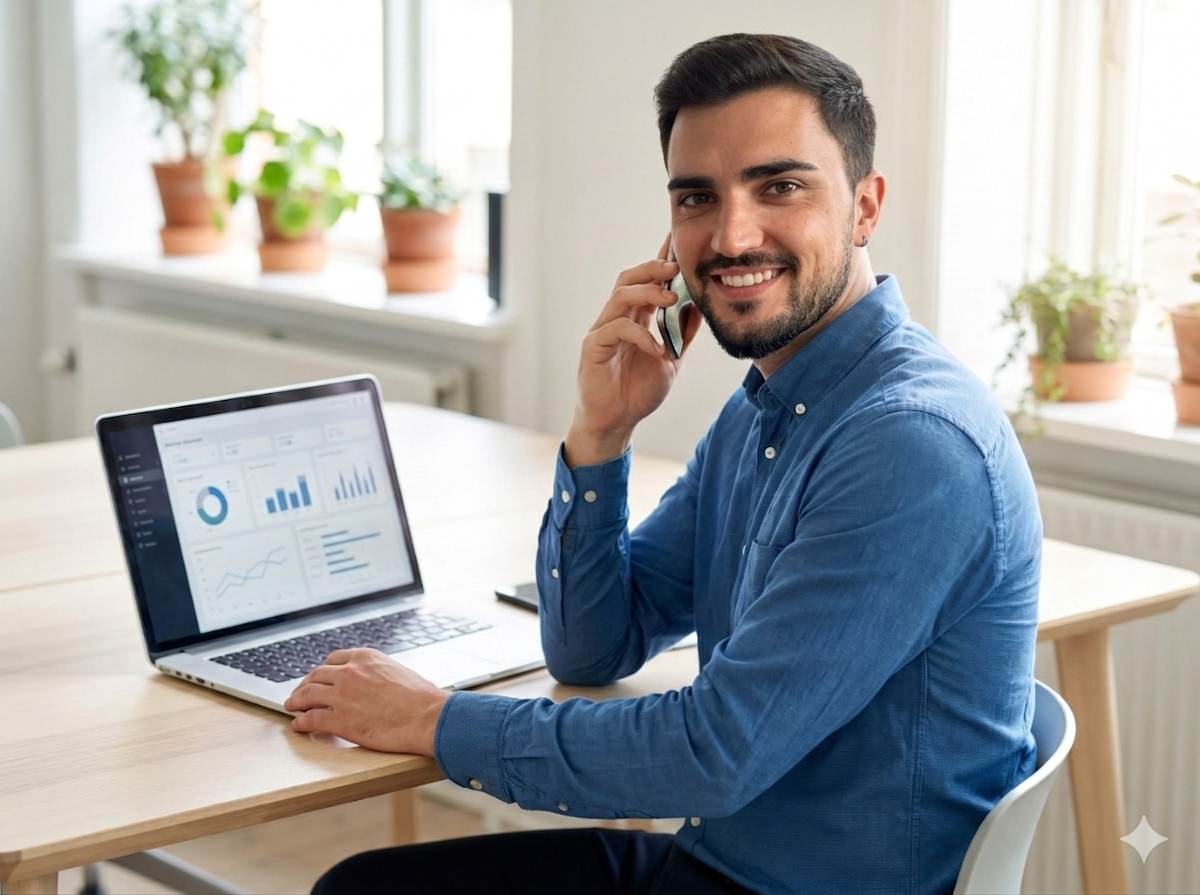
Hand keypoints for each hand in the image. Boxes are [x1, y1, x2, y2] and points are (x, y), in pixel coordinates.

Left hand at [284, 648, 448, 754]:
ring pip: (307, 695)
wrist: (427, 717)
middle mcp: (349, 672)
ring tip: (292, 706)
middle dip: (305, 684)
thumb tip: (375, 682)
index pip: (333, 660)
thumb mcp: (398, 671)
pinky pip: (311, 719)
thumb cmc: (421, 698)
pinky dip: (301, 722)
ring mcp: (341, 695)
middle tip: (300, 692)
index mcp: (365, 657)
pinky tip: (299, 724)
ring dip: (296, 701)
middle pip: (316, 675)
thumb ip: (378, 673)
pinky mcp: (339, 719)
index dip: (323, 671)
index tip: (320, 678)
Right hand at [564, 235, 702, 466]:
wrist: (616, 422)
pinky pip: (615, 330)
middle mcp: (617, 318)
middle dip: (652, 268)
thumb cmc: (638, 392)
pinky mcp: (593, 348)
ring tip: (670, 299)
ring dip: (647, 293)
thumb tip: (700, 307)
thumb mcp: (671, 360)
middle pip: (629, 278)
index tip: (676, 240)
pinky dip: (639, 335)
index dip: (661, 260)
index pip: (648, 282)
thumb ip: (682, 335)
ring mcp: (603, 331)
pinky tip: (657, 349)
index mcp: (636, 318)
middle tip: (675, 267)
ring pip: (620, 296)